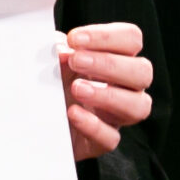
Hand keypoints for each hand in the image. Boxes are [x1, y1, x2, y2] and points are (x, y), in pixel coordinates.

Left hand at [59, 23, 152, 162]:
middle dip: (109, 64)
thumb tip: (62, 48)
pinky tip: (73, 113)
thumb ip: (60, 49)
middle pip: (143, 71)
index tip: (75, 38)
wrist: (37, 122)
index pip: (131, 39)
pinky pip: (111, 138)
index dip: (108, 36)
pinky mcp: (101, 142)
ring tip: (77, 89)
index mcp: (117, 58)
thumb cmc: (53, 83)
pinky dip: (93, 126)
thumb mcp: (54, 60)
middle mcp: (125, 87)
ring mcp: (117, 116)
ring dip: (108, 95)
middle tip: (75, 61)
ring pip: (139, 107)